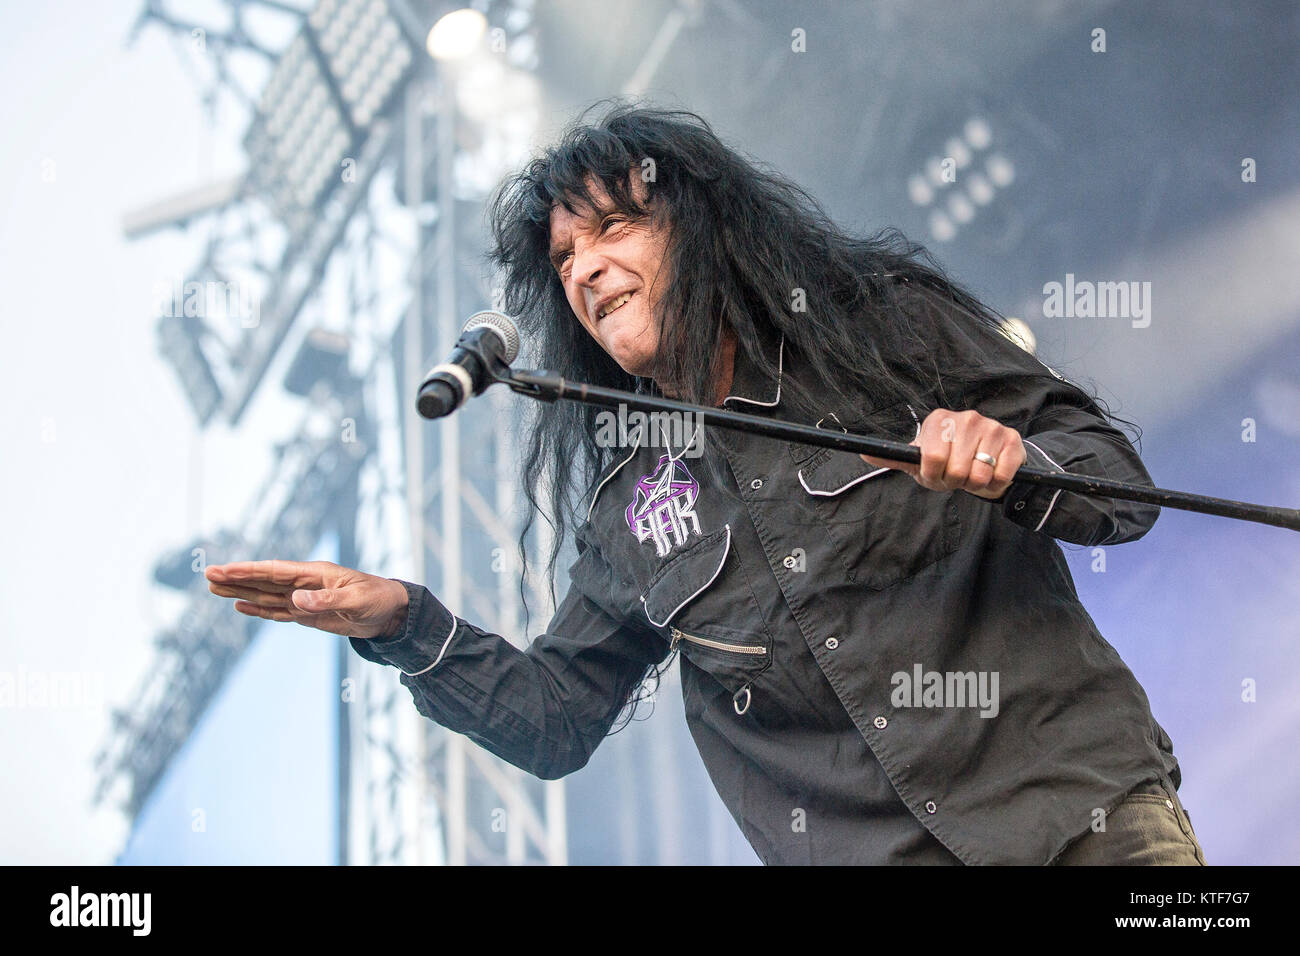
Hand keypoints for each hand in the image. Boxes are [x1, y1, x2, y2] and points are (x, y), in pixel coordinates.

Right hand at [205, 560, 409, 638]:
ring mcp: (304, 598)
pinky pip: (277, 611)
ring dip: (240, 592)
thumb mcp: (357, 600)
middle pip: (263, 580)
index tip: (223, 569)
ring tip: (213, 588)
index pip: (274, 571)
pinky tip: (240, 606)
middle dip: (236, 578)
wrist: (391, 613)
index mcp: (316, 573)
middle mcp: (305, 583)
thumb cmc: (378, 600)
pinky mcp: (307, 614)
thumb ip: (327, 600)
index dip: (248, 570)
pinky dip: (258, 610)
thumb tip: (296, 600)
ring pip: (265, 595)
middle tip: (207, 575)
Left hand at [860, 408, 1026, 500]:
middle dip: (955, 482)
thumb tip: (863, 453)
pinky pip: (1001, 476)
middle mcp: (966, 418)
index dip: (934, 475)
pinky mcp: (1013, 439)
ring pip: (979, 475)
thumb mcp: (919, 460)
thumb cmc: (946, 462)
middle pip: (956, 470)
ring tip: (973, 475)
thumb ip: (894, 457)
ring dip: (975, 485)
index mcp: (939, 420)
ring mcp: (991, 426)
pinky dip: (995, 485)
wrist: (986, 462)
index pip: (932, 458)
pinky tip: (992, 474)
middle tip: (957, 476)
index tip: (936, 473)